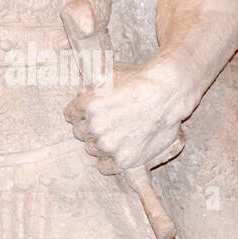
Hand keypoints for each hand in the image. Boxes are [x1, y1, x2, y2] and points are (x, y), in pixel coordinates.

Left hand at [63, 58, 190, 173]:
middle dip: (90, 127)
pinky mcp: (125, 159)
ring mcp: (110, 144)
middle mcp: (95, 126)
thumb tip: (75, 76)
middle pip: (80, 132)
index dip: (80, 112)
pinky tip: (117, 151)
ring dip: (100, 143)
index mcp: (87, 105)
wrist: (167, 93)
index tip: (90, 112)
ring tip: (115, 134)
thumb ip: (87, 80)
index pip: (70, 115)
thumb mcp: (107, 72)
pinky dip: (109, 160)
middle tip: (107, 122)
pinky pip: (104, 166)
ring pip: (91, 149)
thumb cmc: (138, 79)